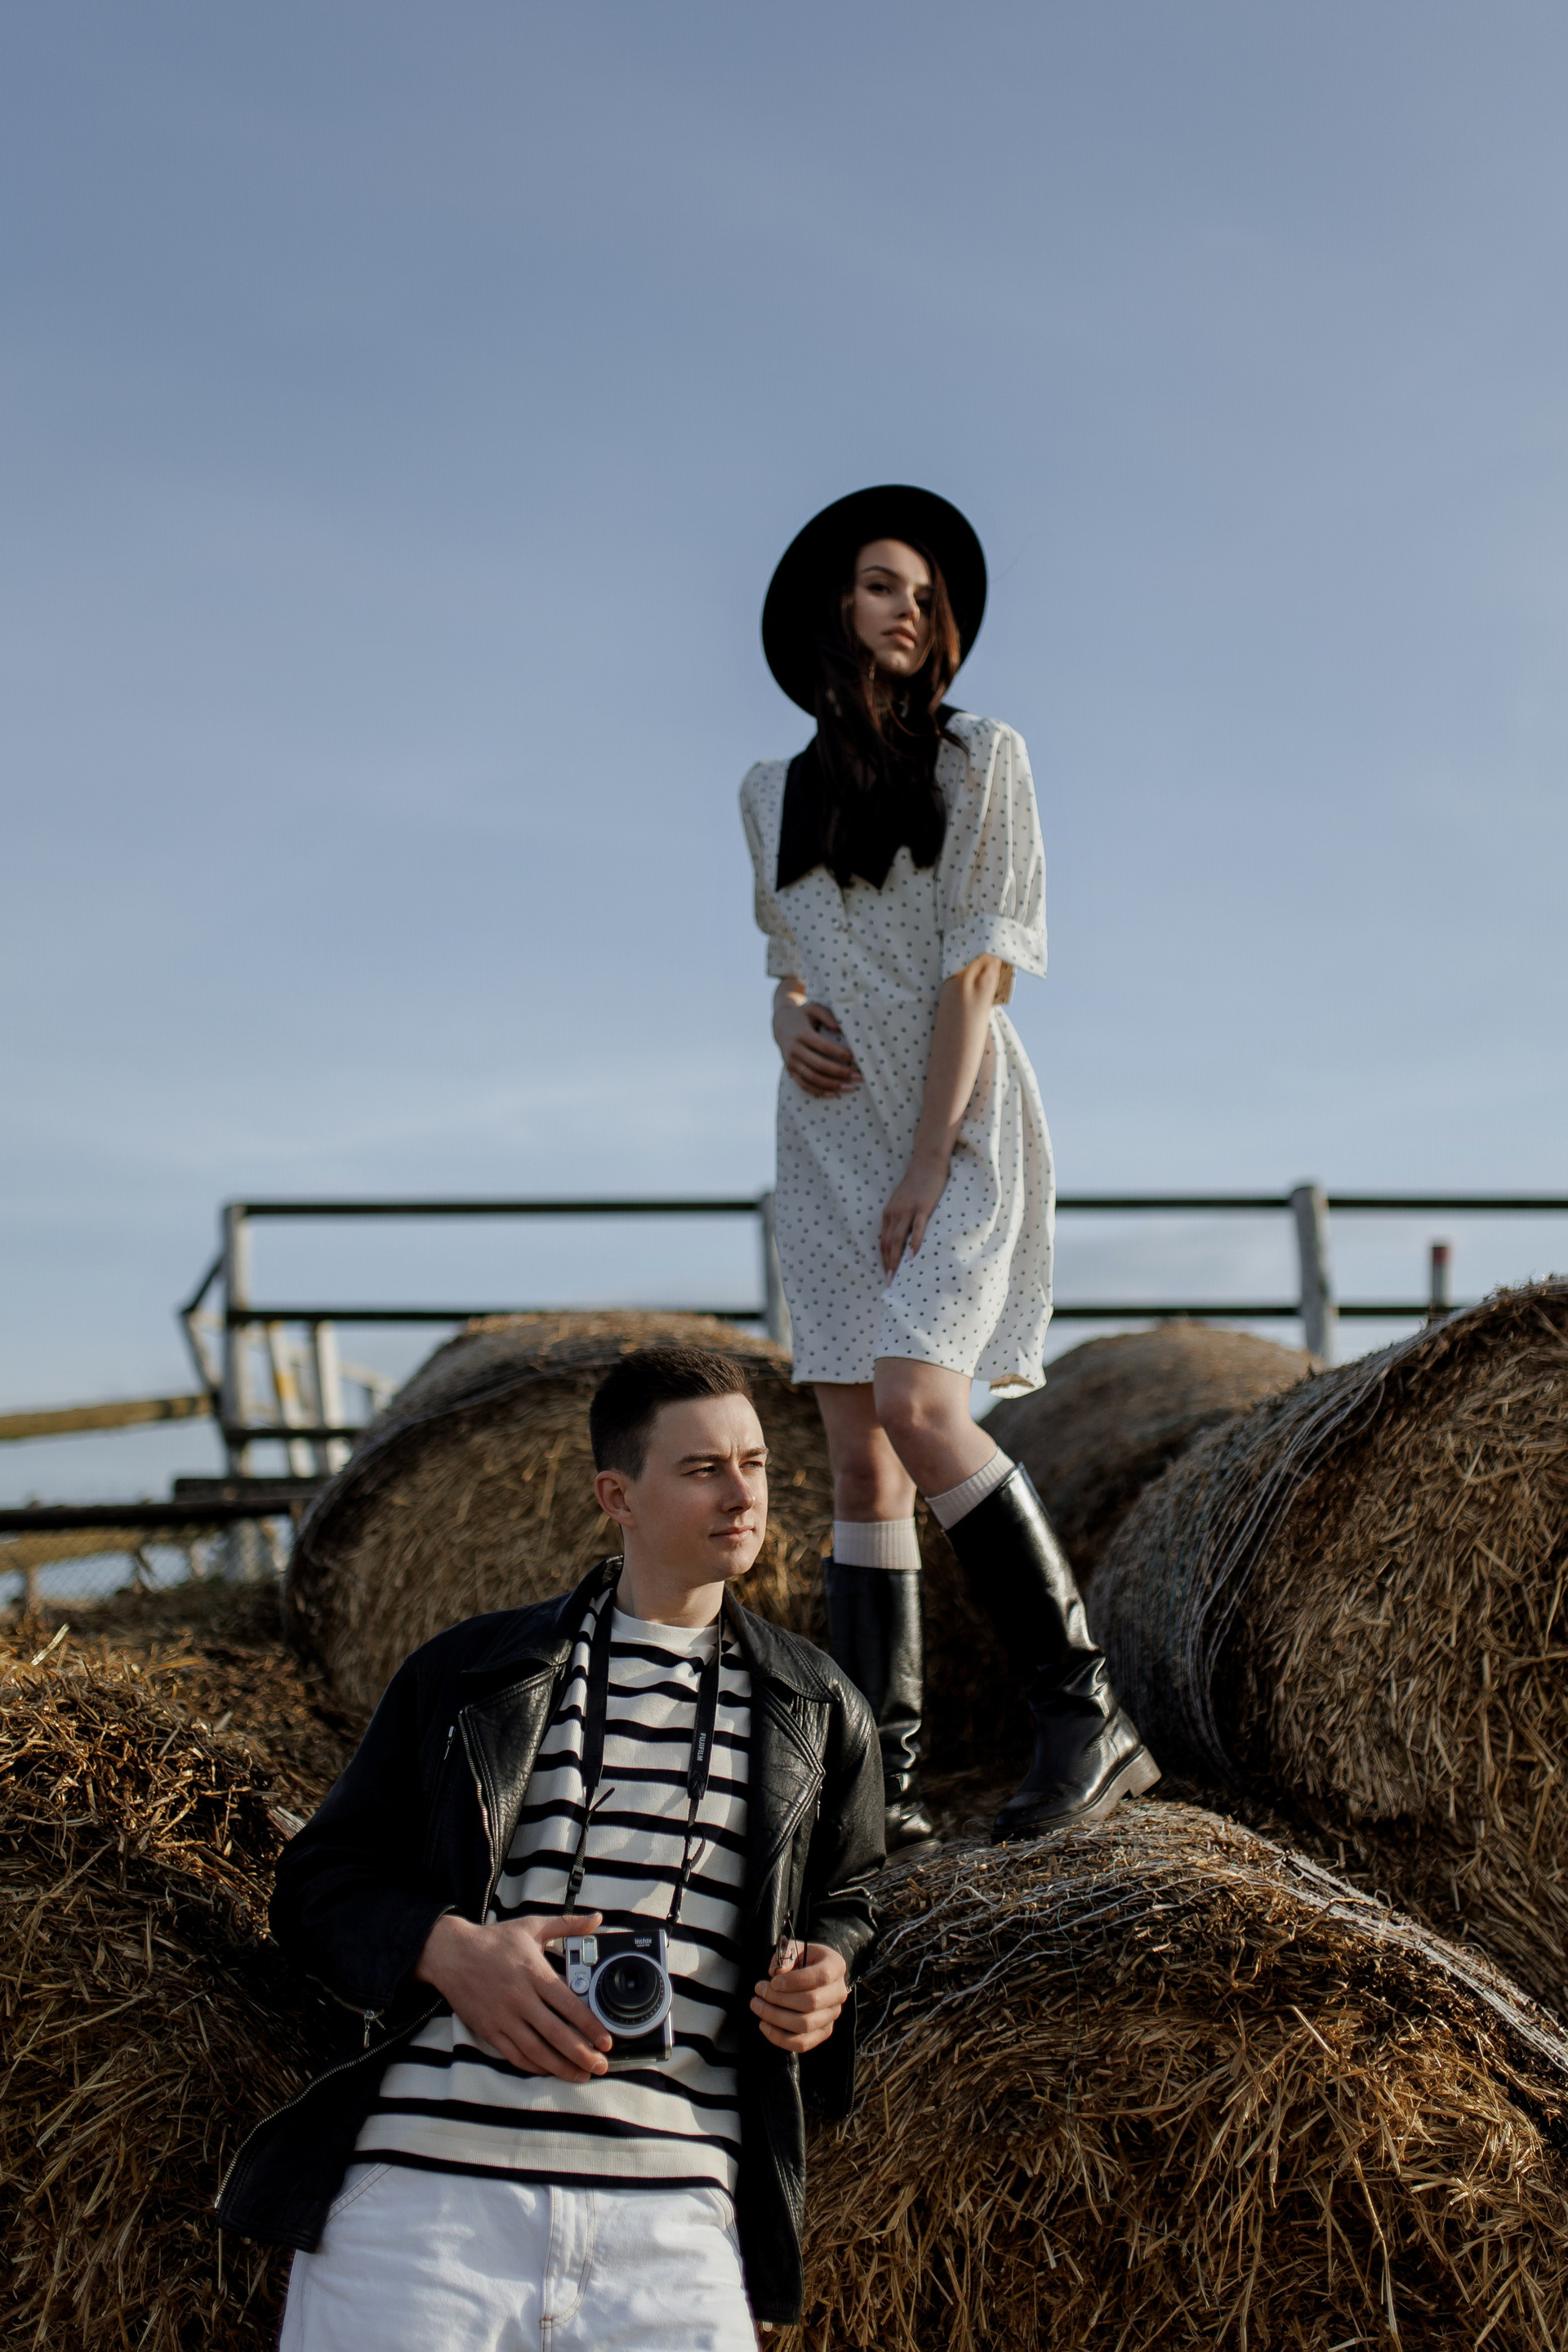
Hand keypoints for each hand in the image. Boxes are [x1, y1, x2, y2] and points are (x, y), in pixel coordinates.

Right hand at [414, 1911, 611, 2080]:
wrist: (450, 1954)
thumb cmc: (494, 1940)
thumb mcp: (532, 1926)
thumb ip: (567, 1924)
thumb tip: (597, 1919)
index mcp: (534, 1973)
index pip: (568, 2005)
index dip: (590, 2026)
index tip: (606, 2041)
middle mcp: (520, 1998)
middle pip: (556, 2034)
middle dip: (582, 2054)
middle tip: (600, 2066)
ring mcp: (503, 2017)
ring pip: (536, 2051)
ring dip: (561, 2067)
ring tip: (580, 2075)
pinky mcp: (488, 2030)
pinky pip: (514, 2055)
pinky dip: (533, 2066)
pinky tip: (549, 2070)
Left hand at [750, 1939, 848, 2052]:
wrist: (815, 1971)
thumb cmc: (803, 1959)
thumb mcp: (796, 1948)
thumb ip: (785, 1955)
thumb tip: (776, 1973)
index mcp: (835, 1966)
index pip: (820, 1977)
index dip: (795, 1981)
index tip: (773, 1981)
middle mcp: (838, 1993)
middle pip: (811, 2003)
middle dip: (779, 1999)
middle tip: (758, 1990)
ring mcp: (832, 2015)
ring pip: (805, 2025)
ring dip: (776, 2018)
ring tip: (757, 2006)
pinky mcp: (823, 2032)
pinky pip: (803, 2044)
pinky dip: (780, 2038)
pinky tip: (764, 2025)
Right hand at [774, 994, 860, 1098]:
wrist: (780, 1023)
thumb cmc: (803, 1015)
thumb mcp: (814, 1009)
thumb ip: (828, 1016)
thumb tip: (841, 1029)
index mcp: (802, 1034)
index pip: (824, 1047)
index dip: (840, 1054)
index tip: (856, 1059)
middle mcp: (795, 1050)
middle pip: (819, 1065)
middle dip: (840, 1072)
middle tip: (859, 1076)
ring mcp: (791, 1062)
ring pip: (812, 1078)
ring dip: (832, 1084)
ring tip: (850, 1087)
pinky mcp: (790, 1070)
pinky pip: (804, 1085)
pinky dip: (819, 1091)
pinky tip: (834, 1093)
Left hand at [879, 1151, 948, 1277]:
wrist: (927, 1163)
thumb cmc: (917, 1183)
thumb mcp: (902, 1201)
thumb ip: (900, 1217)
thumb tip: (902, 1237)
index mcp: (888, 1213)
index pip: (883, 1241)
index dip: (883, 1258)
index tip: (885, 1273)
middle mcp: (894, 1213)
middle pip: (888, 1243)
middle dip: (887, 1263)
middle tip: (889, 1281)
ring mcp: (907, 1210)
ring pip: (898, 1239)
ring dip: (896, 1259)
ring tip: (896, 1275)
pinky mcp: (922, 1207)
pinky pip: (916, 1228)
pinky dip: (914, 1243)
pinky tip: (913, 1256)